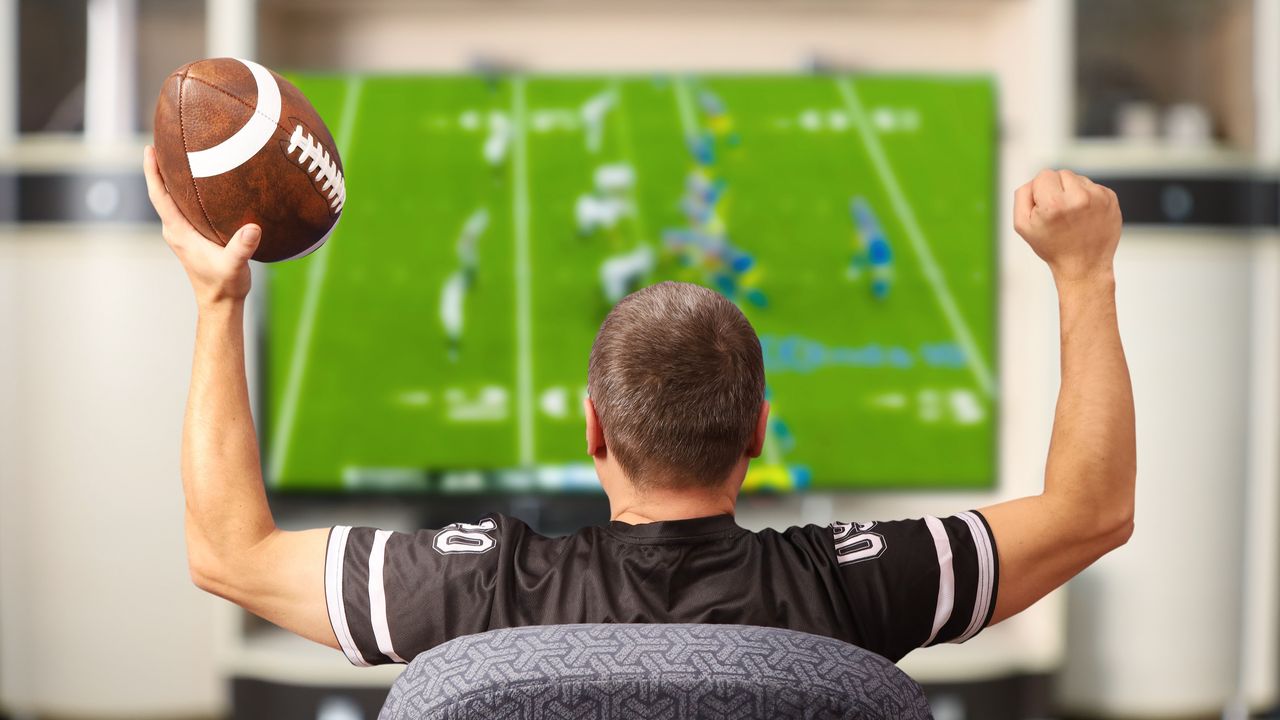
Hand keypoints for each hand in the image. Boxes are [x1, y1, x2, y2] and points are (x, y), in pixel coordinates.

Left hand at [144, 145, 260, 307]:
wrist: (219, 304)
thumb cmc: (224, 285)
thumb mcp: (234, 265)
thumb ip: (241, 247)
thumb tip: (253, 228)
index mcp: (179, 232)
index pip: (159, 196)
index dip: (153, 172)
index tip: (149, 149)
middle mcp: (176, 230)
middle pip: (162, 192)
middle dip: (161, 168)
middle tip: (165, 141)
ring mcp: (182, 234)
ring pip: (172, 200)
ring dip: (173, 179)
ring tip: (181, 156)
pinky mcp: (192, 238)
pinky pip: (184, 208)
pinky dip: (186, 192)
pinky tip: (201, 184)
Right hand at [1013, 169, 1121, 283]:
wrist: (1084, 266)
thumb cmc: (1053, 247)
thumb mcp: (1023, 225)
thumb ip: (1022, 195)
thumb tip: (1034, 180)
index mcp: (1054, 203)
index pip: (1043, 175)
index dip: (1040, 191)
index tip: (1045, 209)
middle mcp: (1078, 197)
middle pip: (1061, 173)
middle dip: (1058, 189)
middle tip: (1060, 214)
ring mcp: (1098, 197)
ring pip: (1078, 179)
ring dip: (1073, 192)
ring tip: (1073, 216)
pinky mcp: (1111, 199)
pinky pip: (1093, 187)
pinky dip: (1088, 198)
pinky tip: (1085, 216)